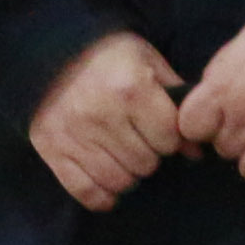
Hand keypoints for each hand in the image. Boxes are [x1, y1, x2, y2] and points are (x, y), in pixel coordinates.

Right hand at [30, 30, 191, 212]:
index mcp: (131, 89)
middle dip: (148, 155)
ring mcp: (74, 135)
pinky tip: (107, 186)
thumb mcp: (148, 61)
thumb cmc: (108, 55)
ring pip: (119, 181)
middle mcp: (102, 114)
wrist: (49, 49)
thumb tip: (195, 151)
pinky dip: (101, 195)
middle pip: (145, 164)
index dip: (169, 137)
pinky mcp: (52, 149)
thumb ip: (175, 101)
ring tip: (121, 155)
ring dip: (127, 174)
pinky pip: (85, 191)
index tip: (159, 128)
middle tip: (138, 139)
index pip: (169, 140)